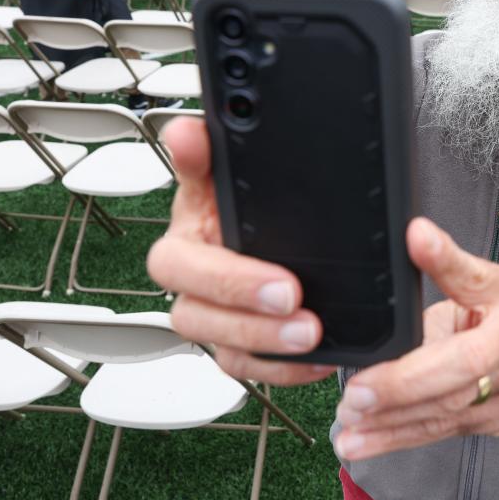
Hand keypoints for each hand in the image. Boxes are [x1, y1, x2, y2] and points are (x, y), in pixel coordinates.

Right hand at [149, 119, 331, 385]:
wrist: (288, 220)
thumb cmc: (250, 198)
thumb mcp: (233, 171)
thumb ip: (210, 154)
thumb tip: (189, 130)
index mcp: (187, 239)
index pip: (179, 268)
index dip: (227, 280)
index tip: (281, 285)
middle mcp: (195, 284)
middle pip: (200, 317)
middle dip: (252, 318)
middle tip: (299, 308)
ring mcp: (217, 319)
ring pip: (225, 348)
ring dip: (269, 348)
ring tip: (313, 336)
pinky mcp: (242, 345)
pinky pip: (251, 369)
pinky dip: (285, 369)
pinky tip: (319, 358)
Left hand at [332, 218, 498, 459]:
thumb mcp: (492, 276)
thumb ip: (449, 262)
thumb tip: (414, 234)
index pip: (464, 359)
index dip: (411, 376)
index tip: (363, 382)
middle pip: (451, 398)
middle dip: (394, 406)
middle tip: (348, 406)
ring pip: (445, 424)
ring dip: (392, 431)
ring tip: (349, 433)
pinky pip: (449, 435)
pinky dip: (407, 437)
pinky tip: (373, 440)